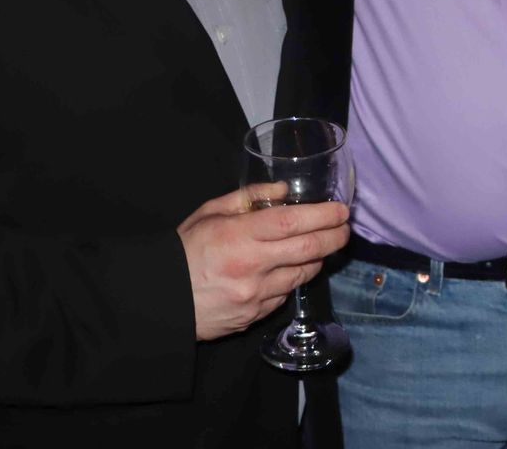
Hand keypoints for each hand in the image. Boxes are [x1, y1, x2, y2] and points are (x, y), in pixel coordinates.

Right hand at [178, 182, 349, 340]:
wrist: (160, 300)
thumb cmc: (185, 250)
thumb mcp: (210, 212)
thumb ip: (248, 198)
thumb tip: (284, 191)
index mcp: (240, 235)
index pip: (293, 222)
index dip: (323, 215)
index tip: (342, 210)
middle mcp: (252, 266)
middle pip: (309, 249)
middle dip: (335, 237)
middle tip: (345, 228)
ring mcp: (255, 295)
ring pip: (302, 274)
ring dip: (316, 259)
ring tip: (320, 247)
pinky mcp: (254, 316)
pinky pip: (284, 295)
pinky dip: (291, 280)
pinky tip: (287, 270)